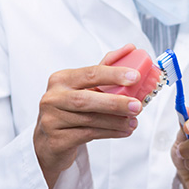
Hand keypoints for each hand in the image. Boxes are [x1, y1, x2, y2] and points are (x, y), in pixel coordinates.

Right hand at [34, 44, 143, 188]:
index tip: (135, 77)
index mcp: (61, 79)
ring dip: (116, 121)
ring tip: (133, 121)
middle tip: (137, 106)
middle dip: (115, 103)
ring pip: (89, 120)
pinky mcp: (56, 140)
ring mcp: (51, 120)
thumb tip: (130, 48)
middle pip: (86, 99)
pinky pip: (88, 135)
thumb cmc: (72, 108)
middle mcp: (53, 98)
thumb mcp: (86, 86)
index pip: (90, 73)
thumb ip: (106, 67)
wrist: (50, 140)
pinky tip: (123, 131)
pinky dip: (110, 133)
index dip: (114, 74)